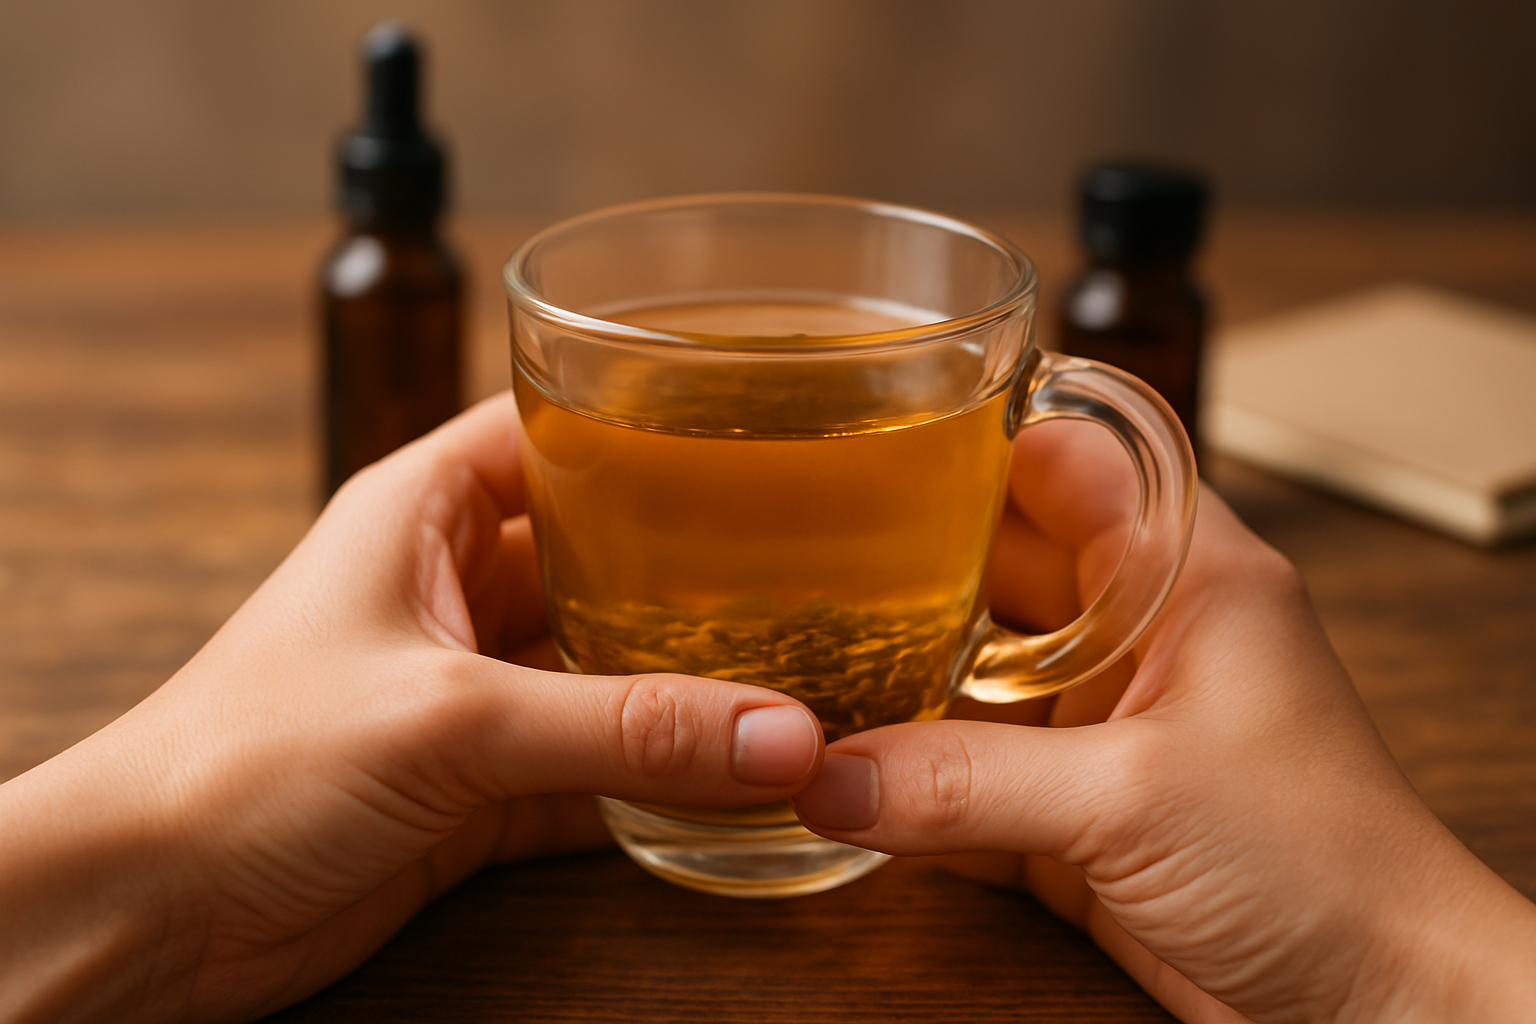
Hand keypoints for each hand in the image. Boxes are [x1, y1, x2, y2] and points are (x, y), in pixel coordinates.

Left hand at [0, 393, 823, 1023]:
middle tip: (813, 565)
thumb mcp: (452, 720)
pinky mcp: (479, 784)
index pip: (554, 426)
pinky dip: (658, 779)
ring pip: (606, 666)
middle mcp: (452, 587)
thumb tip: (780, 735)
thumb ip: (624, 726)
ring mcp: (471, 689)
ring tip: (798, 672)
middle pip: (601, 552)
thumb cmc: (242, 762)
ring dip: (685, 682)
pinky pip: (594, 767)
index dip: (648, 422)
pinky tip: (736, 780)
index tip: (757, 431)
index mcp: (424, 510)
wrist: (152, 909)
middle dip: (697, 566)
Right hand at [793, 420, 1535, 1022]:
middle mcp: (1136, 635)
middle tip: (793, 557)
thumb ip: (966, 786)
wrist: (1371, 1004)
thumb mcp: (1129, 800)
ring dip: (896, 682)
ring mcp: (1102, 723)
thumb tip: (826, 776)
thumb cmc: (1327, 866)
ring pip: (972, 675)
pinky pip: (971, 776)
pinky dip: (911, 780)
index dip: (970, 444)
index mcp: (1183, 575)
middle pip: (995, 567)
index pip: (1066, 462)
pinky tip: (842, 777)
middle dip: (901, 566)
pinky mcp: (1077, 808)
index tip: (863, 441)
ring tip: (796, 665)